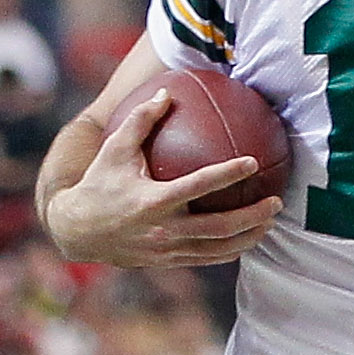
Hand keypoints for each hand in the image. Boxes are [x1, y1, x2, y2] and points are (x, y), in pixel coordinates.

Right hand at [43, 93, 280, 267]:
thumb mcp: (114, 150)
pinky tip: (247, 238)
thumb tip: (166, 92)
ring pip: (219, 248)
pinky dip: (231, 250)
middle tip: (277, 201)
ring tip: (270, 222)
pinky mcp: (168, 262)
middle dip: (253, 216)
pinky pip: (208, 258)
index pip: (199, 186)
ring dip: (249, 237)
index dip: (228, 174)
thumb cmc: (98, 184)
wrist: (77, 231)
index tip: (253, 162)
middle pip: (220, 227)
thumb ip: (140, 121)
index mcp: (153, 200)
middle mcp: (163, 229)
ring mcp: (168, 250)